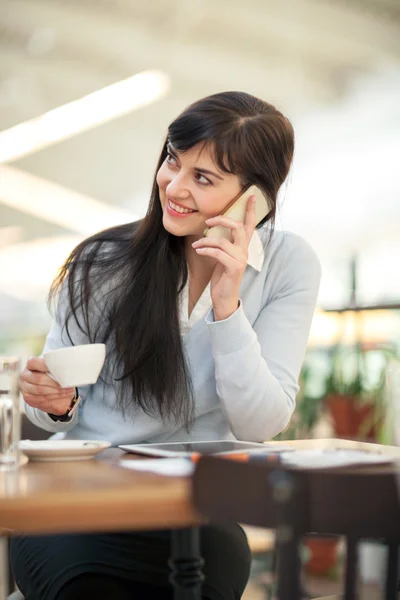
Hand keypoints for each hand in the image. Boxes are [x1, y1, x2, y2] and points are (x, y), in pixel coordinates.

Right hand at [20, 357, 75, 415]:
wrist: (52, 390)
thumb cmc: (55, 375)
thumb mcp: (56, 368)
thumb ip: (58, 365)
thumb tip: (69, 365)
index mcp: (30, 364)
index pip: (33, 362)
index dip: (45, 365)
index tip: (59, 369)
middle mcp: (25, 375)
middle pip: (39, 378)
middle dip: (55, 382)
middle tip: (67, 384)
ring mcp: (25, 387)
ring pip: (40, 389)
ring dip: (56, 391)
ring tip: (68, 390)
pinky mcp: (28, 398)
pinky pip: (41, 398)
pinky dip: (53, 397)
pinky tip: (62, 395)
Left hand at [192, 195, 255, 319]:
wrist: (224, 297)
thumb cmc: (222, 276)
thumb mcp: (222, 257)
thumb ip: (221, 244)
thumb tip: (208, 230)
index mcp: (242, 247)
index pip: (249, 225)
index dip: (250, 210)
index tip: (250, 195)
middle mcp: (244, 251)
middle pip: (238, 228)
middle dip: (222, 221)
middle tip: (208, 222)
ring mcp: (240, 260)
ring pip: (222, 242)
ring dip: (205, 241)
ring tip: (195, 245)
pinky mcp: (234, 268)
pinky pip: (218, 254)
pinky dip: (206, 250)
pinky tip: (198, 250)